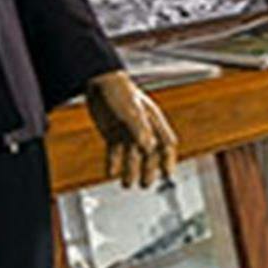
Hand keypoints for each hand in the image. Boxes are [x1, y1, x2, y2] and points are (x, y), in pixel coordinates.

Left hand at [83, 70, 178, 189]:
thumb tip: (148, 148)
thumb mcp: (131, 111)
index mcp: (153, 121)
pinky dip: (114, 163)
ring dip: (130, 170)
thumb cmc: (119, 92)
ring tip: (127, 184)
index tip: (168, 174)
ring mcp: (127, 132)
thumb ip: (140, 130)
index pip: (166, 143)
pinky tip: (111, 172)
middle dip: (149, 170)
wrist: (98, 83)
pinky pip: (115, 152)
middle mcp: (142, 128)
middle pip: (150, 154)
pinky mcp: (112, 134)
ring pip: (132, 155)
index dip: (169, 159)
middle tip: (145, 184)